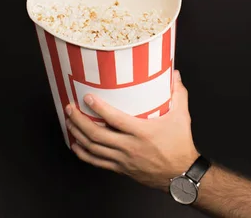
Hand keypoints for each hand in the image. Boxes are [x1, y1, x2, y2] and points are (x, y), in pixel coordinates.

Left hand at [65, 71, 197, 190]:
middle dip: (79, 120)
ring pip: (94, 148)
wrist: (181, 175)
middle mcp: (129, 147)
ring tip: (69, 122)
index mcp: (141, 132)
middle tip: (70, 108)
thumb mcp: (182, 116)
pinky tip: (76, 145)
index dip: (99, 108)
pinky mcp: (121, 169)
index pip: (114, 119)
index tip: (87, 97)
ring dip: (78, 134)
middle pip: (97, 135)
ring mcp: (123, 160)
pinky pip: (97, 162)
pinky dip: (84, 154)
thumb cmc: (180, 145)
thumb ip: (178, 93)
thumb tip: (175, 74)